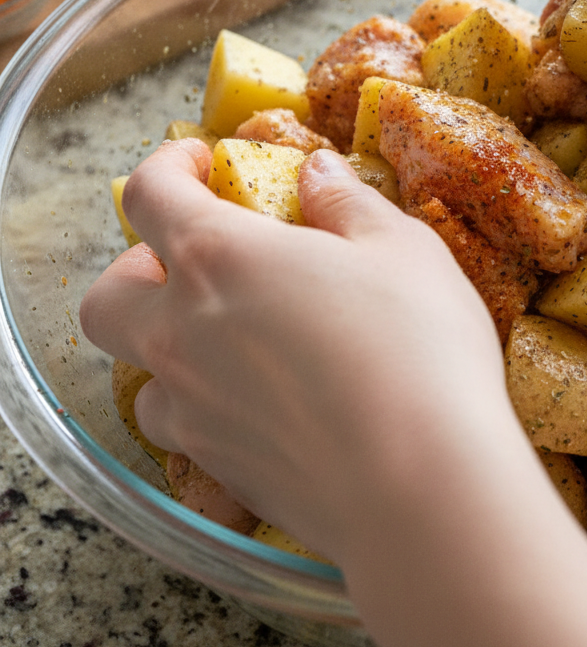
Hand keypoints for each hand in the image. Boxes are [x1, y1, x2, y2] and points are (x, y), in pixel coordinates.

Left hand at [80, 139, 586, 646]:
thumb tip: (317, 172)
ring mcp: (193, 408)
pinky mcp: (216, 468)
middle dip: (138, 267)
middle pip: (107, 295)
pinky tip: (263, 401)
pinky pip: (183, 428)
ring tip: (232, 338)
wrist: (419, 486)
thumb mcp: (401, 249)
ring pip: (138, 370)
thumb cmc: (416, 347)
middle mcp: (183, 332)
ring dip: (168, 342)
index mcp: (220, 257)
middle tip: (199, 261)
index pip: (151, 193)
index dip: (169, 164)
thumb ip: (348, 202)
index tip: (201, 161)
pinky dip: (204, 404)